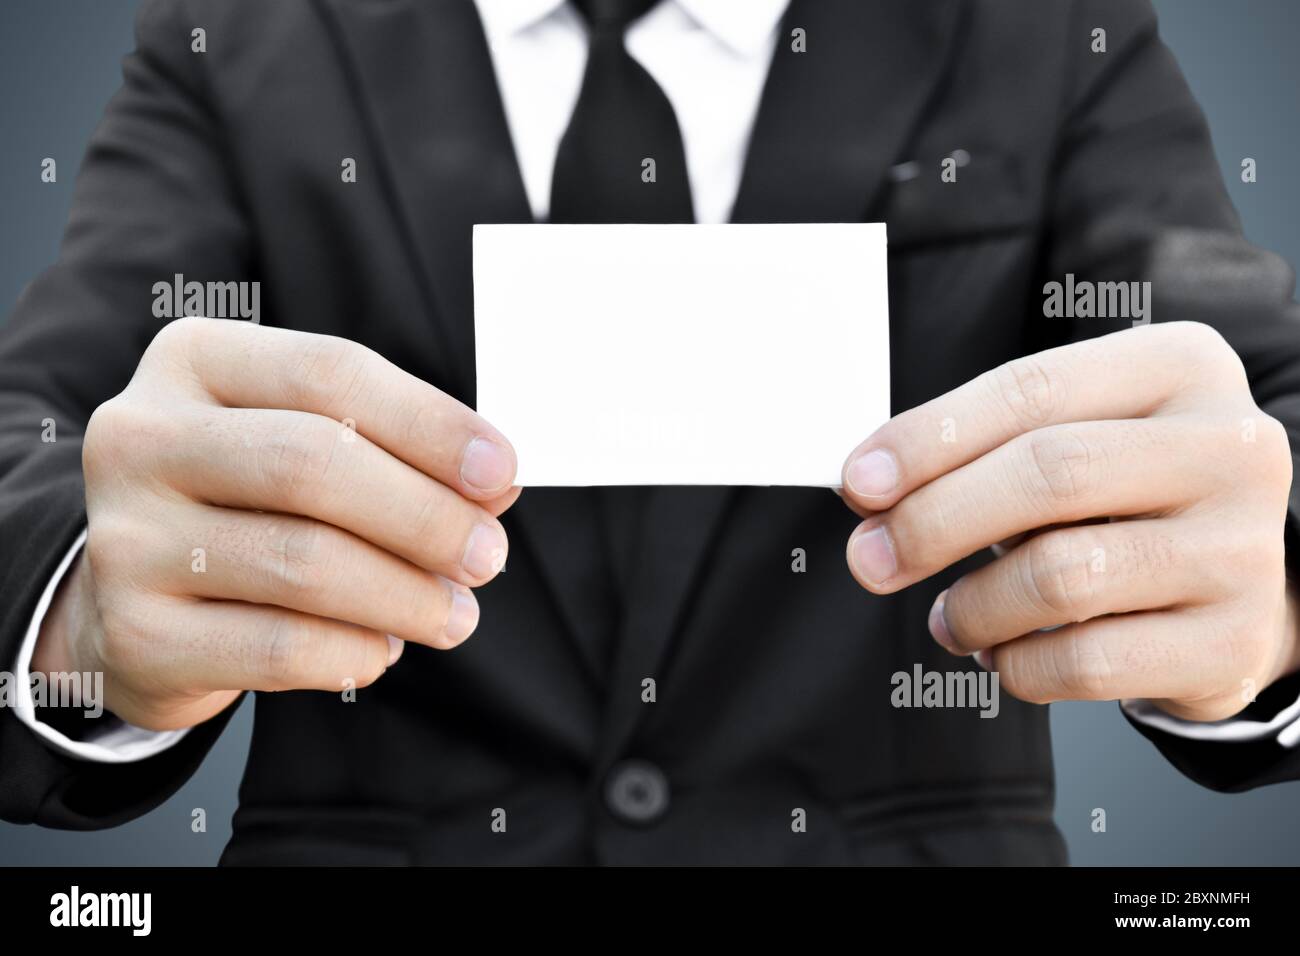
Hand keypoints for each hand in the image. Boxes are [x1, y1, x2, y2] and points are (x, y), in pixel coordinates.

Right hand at [33, 318, 518, 730]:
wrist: (135, 600)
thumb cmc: (248, 504)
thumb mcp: (305, 444)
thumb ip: (393, 448)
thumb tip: (494, 483)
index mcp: (195, 361)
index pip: (331, 373)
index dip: (430, 425)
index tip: (501, 474)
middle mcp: (142, 436)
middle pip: (312, 464)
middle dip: (424, 516)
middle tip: (488, 557)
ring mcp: (126, 536)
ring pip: (301, 564)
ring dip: (405, 596)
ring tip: (454, 614)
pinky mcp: (135, 631)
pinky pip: (275, 648)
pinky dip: (351, 652)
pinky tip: (381, 650)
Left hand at [841, 321, 1299, 720]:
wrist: (1229, 584)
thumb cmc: (1121, 498)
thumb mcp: (1065, 439)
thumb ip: (974, 448)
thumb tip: (870, 488)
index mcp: (1179, 368)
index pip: (1030, 390)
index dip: (929, 438)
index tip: (860, 483)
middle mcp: (1230, 449)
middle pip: (1048, 474)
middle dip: (934, 522)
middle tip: (872, 559)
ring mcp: (1243, 549)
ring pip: (1061, 577)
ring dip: (973, 607)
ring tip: (952, 615)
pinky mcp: (1232, 642)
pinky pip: (1085, 663)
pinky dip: (1017, 666)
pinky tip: (1005, 653)